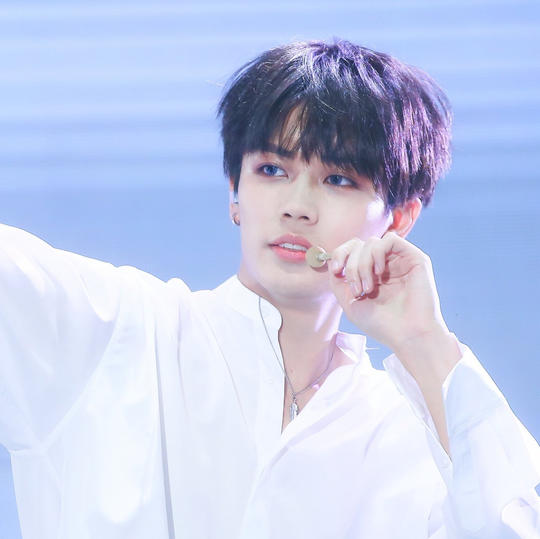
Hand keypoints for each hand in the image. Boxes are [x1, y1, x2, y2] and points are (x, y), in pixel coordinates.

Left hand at [327, 231, 448, 354]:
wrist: (407, 336)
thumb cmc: (382, 325)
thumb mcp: (350, 304)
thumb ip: (338, 282)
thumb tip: (332, 262)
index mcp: (371, 274)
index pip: (351, 250)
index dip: (339, 254)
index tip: (336, 270)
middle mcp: (385, 265)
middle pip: (358, 244)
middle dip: (351, 265)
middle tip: (356, 289)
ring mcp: (400, 261)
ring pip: (372, 242)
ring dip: (363, 264)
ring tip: (368, 289)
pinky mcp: (415, 258)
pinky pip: (390, 239)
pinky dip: (378, 253)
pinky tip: (380, 274)